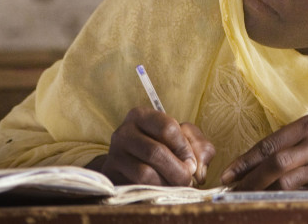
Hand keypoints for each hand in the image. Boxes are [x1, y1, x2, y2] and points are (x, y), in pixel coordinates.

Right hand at [91, 107, 214, 185]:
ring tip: (176, 187)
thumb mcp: (185, 139)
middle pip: (155, 151)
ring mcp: (114, 154)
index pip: (167, 128)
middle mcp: (123, 132)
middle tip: (188, 180)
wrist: (132, 163)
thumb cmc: (165, 147)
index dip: (184, 148)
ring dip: (166, 183)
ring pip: (144, 172)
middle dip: (177, 170)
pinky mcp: (110, 175)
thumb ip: (198, 146)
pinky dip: (153, 191)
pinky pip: (134, 186)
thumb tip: (197, 169)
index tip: (192, 164)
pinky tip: (161, 190)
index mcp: (141, 116)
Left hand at [220, 113, 307, 195]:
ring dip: (261, 192)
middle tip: (232, 189)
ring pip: (284, 182)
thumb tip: (252, 162)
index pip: (270, 143)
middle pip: (275, 163)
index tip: (228, 173)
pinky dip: (278, 199)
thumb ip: (290, 143)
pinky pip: (295, 194)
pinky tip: (266, 202)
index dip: (245, 161)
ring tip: (245, 198)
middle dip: (249, 179)